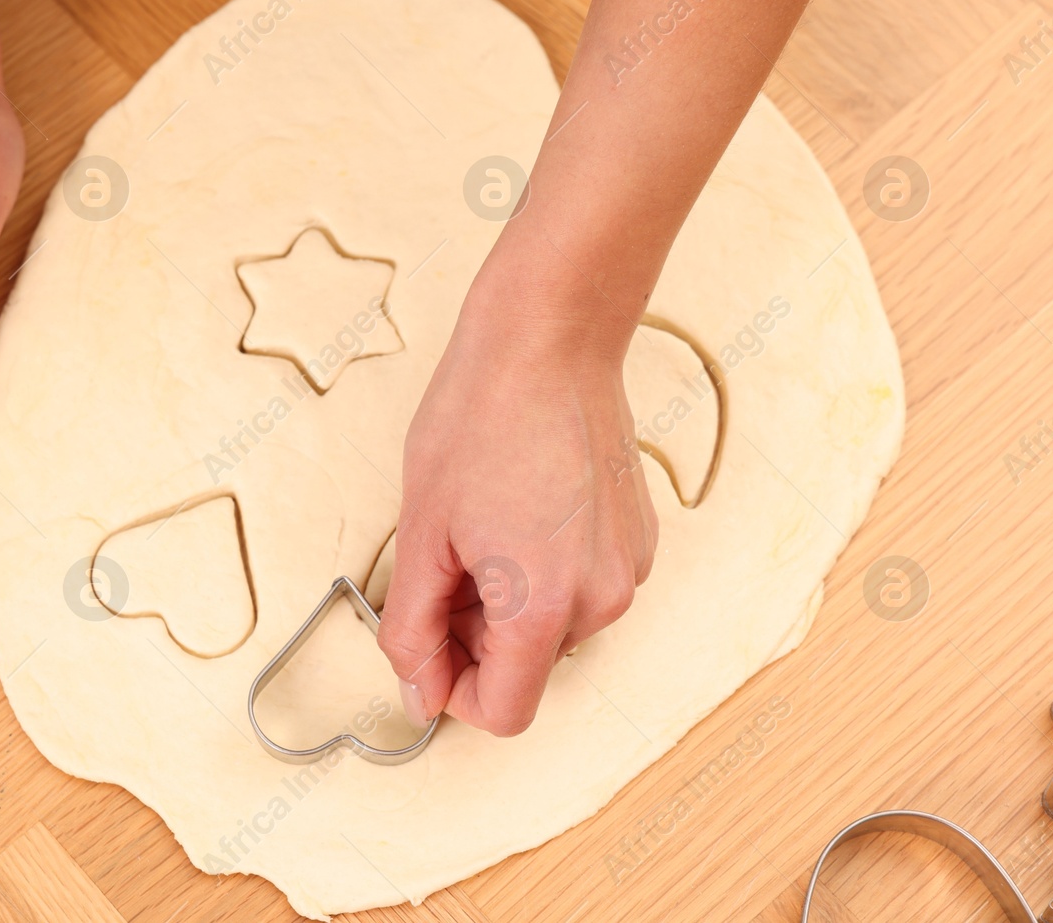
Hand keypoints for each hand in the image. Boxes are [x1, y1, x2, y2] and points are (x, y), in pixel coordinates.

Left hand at [376, 266, 656, 735]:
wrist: (549, 340)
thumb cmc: (480, 418)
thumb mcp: (421, 532)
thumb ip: (413, 629)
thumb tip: (417, 696)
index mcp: (544, 606)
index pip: (503, 712)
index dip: (450, 691)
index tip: (424, 647)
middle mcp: (602, 600)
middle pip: (526, 669)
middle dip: (473, 638)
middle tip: (443, 564)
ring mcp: (629, 569)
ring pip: (552, 631)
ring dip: (507, 606)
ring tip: (479, 530)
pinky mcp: (639, 541)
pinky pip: (581, 590)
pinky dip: (543, 575)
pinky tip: (518, 515)